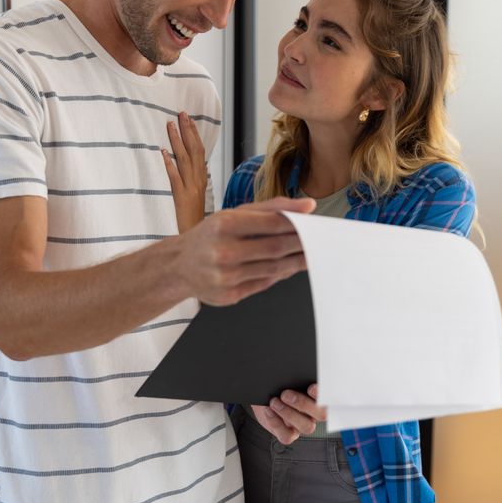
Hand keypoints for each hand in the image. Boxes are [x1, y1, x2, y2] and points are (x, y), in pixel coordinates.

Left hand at [161, 112, 207, 232]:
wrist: (199, 236)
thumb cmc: (194, 218)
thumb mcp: (196, 195)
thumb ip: (193, 178)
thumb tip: (184, 163)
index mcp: (202, 178)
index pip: (200, 150)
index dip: (195, 133)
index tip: (189, 118)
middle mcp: (198, 180)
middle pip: (194, 150)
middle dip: (187, 130)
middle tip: (180, 113)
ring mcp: (191, 188)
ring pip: (185, 160)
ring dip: (177, 141)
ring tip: (170, 126)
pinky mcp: (182, 197)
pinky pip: (175, 178)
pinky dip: (169, 164)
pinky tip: (163, 152)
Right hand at [175, 197, 314, 305]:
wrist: (179, 266)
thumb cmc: (211, 235)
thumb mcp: (233, 214)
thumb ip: (271, 208)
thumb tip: (307, 206)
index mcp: (223, 225)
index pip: (271, 223)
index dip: (298, 223)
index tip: (316, 222)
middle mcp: (223, 251)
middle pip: (276, 248)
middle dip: (303, 244)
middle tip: (322, 240)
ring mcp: (225, 276)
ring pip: (274, 268)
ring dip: (297, 261)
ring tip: (312, 254)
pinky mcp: (229, 295)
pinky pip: (265, 284)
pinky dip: (281, 275)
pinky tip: (292, 267)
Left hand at [251, 384, 326, 444]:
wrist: (264, 396)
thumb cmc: (279, 385)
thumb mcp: (288, 378)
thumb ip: (297, 377)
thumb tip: (298, 371)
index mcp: (319, 397)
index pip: (330, 397)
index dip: (323, 395)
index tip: (311, 387)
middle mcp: (314, 413)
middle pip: (322, 414)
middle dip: (303, 404)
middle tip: (285, 394)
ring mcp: (302, 425)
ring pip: (307, 427)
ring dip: (289, 414)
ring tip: (274, 402)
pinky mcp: (289, 434)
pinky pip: (287, 436)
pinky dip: (276, 423)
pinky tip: (269, 411)